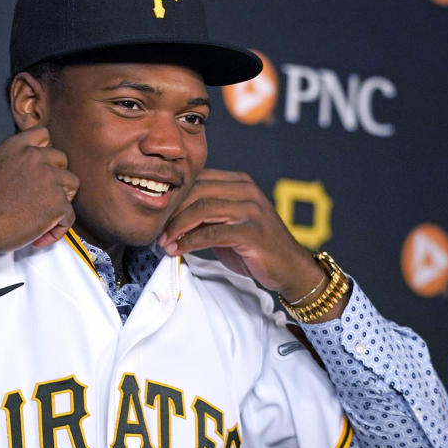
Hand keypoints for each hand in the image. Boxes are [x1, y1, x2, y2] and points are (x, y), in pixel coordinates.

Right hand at [0, 127, 78, 262]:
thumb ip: (16, 162)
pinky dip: (58, 228)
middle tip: (43, 197)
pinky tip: (39, 237)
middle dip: (56, 177)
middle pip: (62, 160)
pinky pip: (69, 216)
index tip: (41, 167)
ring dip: (62, 199)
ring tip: (45, 216)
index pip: (43, 135)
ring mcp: (49, 179)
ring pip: (72, 184)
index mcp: (17, 146)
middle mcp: (35, 157)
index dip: (45, 152)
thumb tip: (30, 172)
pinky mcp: (58, 203)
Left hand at [158, 169, 324, 300]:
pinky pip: (212, 233)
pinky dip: (190, 242)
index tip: (157, 214)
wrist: (290, 268)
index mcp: (239, 182)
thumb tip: (168, 218)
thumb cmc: (255, 247)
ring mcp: (251, 210)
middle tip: (157, 231)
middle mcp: (246, 191)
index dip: (174, 196)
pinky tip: (178, 250)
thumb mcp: (227, 224)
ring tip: (164, 242)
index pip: (198, 179)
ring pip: (202, 209)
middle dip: (172, 212)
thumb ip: (205, 215)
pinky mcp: (252, 232)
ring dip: (177, 227)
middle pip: (197, 191)